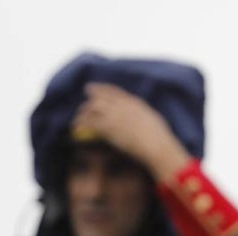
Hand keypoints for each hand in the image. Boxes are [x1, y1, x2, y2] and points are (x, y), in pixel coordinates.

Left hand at [71, 82, 191, 180]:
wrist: (156, 146)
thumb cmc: (160, 138)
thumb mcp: (153, 119)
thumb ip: (144, 114)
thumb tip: (142, 117)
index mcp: (134, 102)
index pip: (115, 91)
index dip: (104, 89)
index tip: (97, 88)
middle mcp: (122, 106)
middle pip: (101, 96)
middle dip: (92, 94)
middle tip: (85, 96)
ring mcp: (114, 115)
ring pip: (92, 108)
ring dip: (84, 112)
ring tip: (78, 117)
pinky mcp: (107, 127)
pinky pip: (89, 122)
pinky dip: (81, 124)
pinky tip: (76, 128)